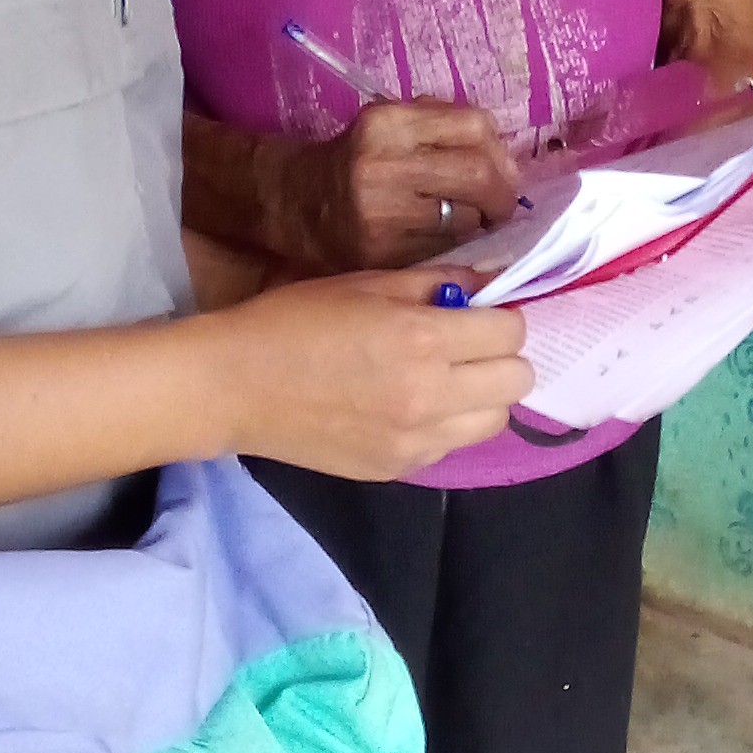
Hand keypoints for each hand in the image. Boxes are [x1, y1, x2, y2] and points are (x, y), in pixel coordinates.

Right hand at [215, 266, 531, 478]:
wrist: (235, 387)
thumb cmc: (294, 321)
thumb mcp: (366, 284)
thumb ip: (435, 283)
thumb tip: (490, 283)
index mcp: (422, 339)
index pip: (511, 332)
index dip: (500, 317)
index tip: (477, 313)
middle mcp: (430, 395)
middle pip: (517, 380)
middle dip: (500, 356)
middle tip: (466, 345)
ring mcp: (416, 441)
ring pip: (496, 421)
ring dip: (482, 396)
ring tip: (444, 379)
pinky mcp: (398, 469)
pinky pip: (453, 446)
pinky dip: (446, 424)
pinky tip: (409, 407)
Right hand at [261, 101, 521, 271]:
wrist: (299, 204)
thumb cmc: (359, 159)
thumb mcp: (394, 123)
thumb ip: (448, 126)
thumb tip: (508, 161)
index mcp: (388, 122)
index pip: (475, 126)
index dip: (500, 151)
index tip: (502, 170)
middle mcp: (382, 166)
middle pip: (478, 175)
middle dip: (503, 194)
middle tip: (502, 206)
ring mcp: (381, 216)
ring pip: (467, 220)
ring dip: (478, 224)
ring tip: (467, 221)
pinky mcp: (381, 256)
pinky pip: (444, 252)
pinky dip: (455, 248)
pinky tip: (441, 240)